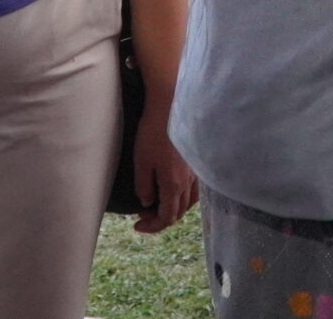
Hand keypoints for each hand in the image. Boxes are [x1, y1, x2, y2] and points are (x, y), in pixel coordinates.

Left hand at [129, 105, 198, 233]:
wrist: (170, 106)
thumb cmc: (153, 133)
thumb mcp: (141, 162)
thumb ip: (144, 187)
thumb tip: (148, 203)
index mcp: (173, 185)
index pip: (166, 218)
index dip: (151, 226)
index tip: (136, 225)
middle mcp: (188, 182)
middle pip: (178, 213)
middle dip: (160, 219)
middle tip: (143, 213)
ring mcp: (195, 172)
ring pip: (189, 202)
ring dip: (173, 209)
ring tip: (157, 203)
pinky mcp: (196, 162)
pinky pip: (194, 190)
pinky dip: (183, 198)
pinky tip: (174, 190)